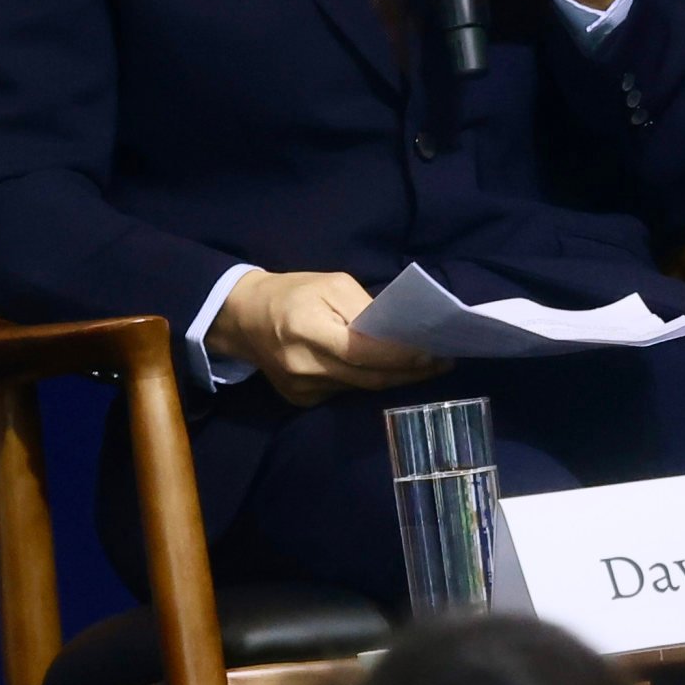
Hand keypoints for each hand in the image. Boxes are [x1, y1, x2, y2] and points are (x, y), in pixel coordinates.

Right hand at [215, 269, 447, 407]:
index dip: (403, 356)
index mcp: (309, 330)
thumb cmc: (292, 293)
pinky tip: (384, 370)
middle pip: (370, 378)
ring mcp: (302, 390)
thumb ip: (365, 309)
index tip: (435, 354)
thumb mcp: (331, 284)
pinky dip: (367, 381)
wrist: (243, 319)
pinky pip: (345, 392)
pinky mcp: (301, 401)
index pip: (366, 352)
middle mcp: (305, 367)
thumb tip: (398, 333)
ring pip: (361, 388)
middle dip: (409, 372)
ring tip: (421, 366)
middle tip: (441, 363)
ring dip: (392, 378)